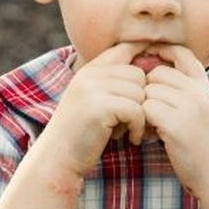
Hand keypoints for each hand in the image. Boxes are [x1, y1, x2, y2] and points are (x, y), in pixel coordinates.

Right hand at [48, 41, 149, 175]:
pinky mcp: (99, 107)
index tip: (146, 90)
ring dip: (140, 116)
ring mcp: (92, 89)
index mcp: (89, 69)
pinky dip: (138, 127)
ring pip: (140, 92)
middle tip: (131, 122)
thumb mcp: (94, 102)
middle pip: (139, 74)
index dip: (144, 62)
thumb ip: (113, 84)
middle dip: (140, 100)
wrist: (57, 160)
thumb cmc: (81, 136)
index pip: (127, 48)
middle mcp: (90, 74)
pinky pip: (136, 109)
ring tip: (127, 131)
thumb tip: (151, 63)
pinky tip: (132, 138)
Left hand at [143, 45, 208, 193]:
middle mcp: (199, 92)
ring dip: (142, 110)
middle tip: (146, 114)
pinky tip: (146, 138)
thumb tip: (159, 78)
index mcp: (206, 87)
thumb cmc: (208, 149)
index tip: (146, 63)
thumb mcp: (205, 113)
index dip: (162, 53)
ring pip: (149, 92)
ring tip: (148, 129)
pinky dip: (141, 124)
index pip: (182, 53)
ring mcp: (189, 107)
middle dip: (146, 91)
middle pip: (157, 73)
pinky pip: (146, 110)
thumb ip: (188, 95)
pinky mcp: (176, 125)